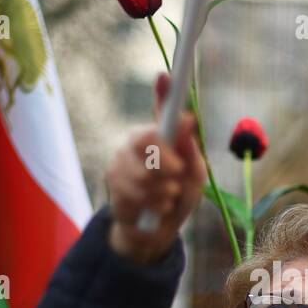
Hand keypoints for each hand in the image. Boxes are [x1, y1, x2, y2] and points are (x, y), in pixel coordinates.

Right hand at [106, 71, 207, 263]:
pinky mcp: (113, 182)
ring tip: (165, 196)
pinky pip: (137, 191)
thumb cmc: (177, 196)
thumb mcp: (194, 176)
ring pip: (146, 172)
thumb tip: (188, 118)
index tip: (166, 76)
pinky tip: (152, 206)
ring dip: (164, 191)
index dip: (163, 94)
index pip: (161, 111)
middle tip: (176, 176)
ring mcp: (121, 160)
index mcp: (159, 136)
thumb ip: (190, 150)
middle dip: (168, 164)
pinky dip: (154, 204)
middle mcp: (136, 141)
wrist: (155, 231)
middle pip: (150, 140)